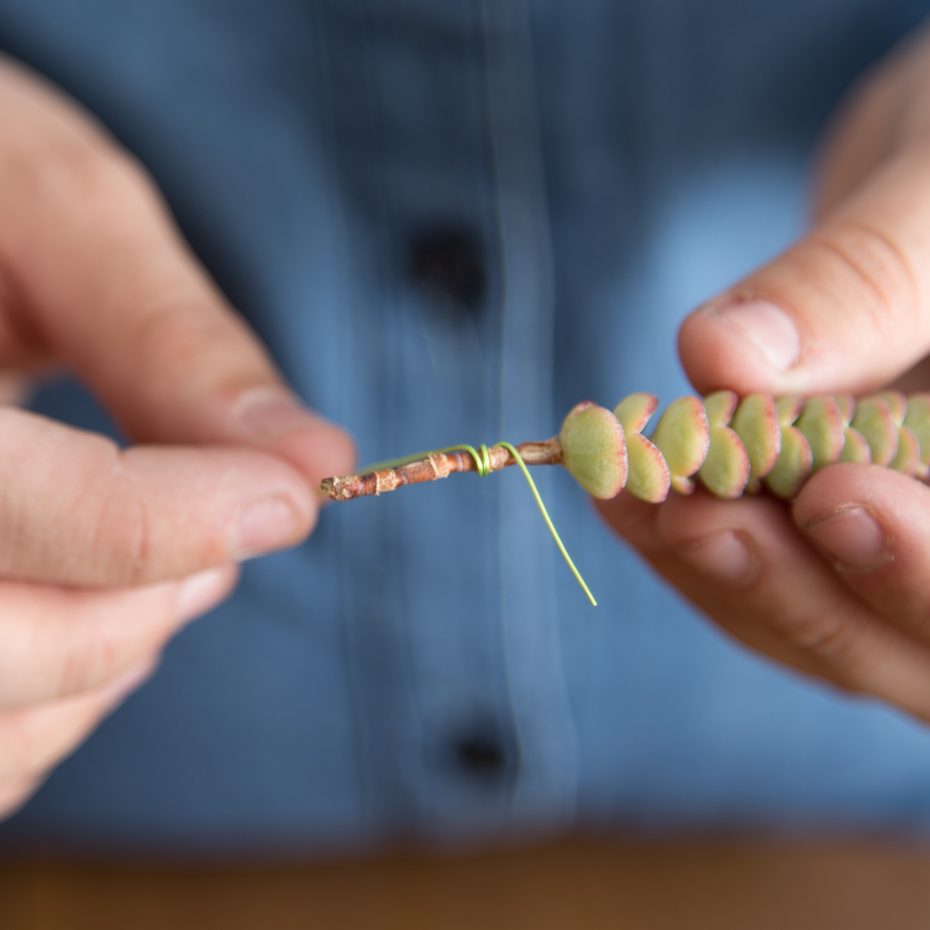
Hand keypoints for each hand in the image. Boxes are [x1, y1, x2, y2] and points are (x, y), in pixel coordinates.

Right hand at [0, 57, 353, 818]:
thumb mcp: (54, 207)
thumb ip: (168, 336)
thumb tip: (312, 459)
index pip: (10, 505)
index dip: (169, 521)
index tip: (295, 498)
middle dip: (142, 602)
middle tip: (240, 525)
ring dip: (106, 661)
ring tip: (180, 565)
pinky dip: (56, 703)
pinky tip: (103, 614)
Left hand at [599, 25, 929, 720]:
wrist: (929, 175)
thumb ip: (862, 277)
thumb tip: (723, 358)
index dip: (927, 561)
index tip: (832, 496)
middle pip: (913, 639)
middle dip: (806, 586)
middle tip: (697, 520)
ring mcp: (904, 544)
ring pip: (833, 627)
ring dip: (724, 573)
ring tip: (632, 500)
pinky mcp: (828, 532)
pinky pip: (770, 575)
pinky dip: (693, 547)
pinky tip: (624, 496)